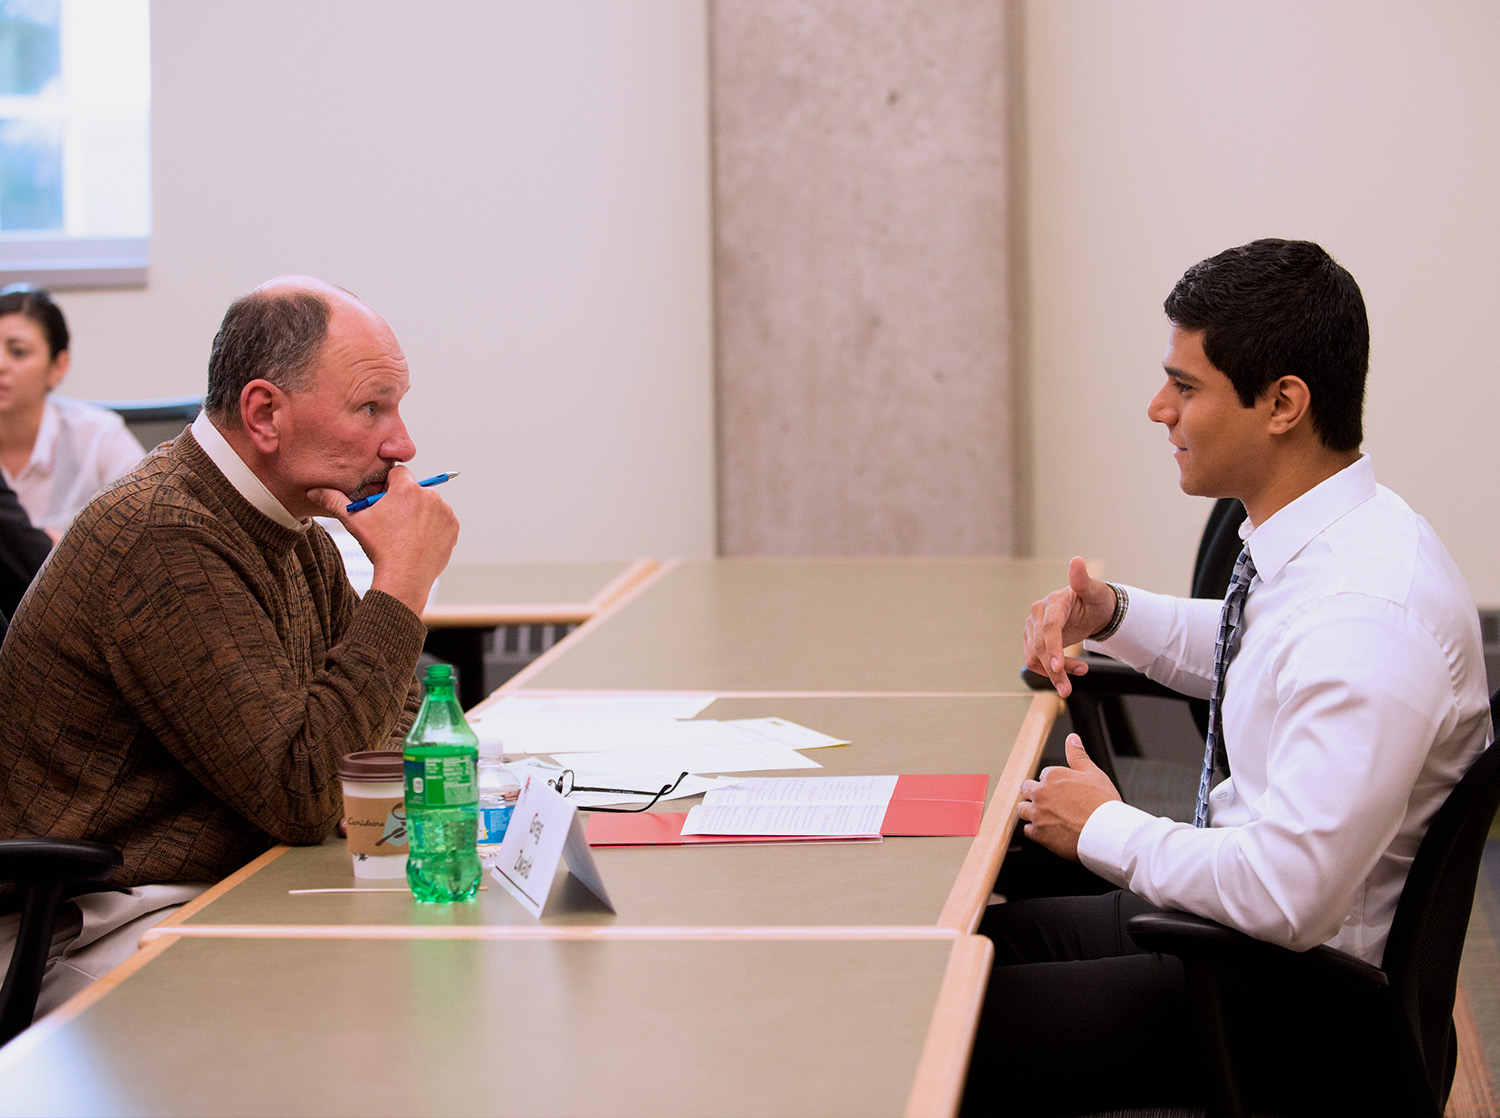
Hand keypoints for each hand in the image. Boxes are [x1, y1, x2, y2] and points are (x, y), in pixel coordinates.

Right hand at [308, 465, 458, 614]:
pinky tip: (420, 540)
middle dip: (405, 501)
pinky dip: (434, 527)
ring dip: (421, 513)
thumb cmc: (379, 548)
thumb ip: (334, 501)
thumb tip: (314, 492)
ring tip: (406, 533)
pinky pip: (442, 521)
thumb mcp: (354, 522)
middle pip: (415, 490)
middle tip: (393, 522)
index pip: (399, 473)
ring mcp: (444, 511)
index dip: (390, 486)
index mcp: (406, 488)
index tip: (384, 501)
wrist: (404, 576)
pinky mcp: (453, 527)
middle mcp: (430, 495)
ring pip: (430, 505)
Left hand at [1015, 734, 1121, 860]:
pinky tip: (1048, 831)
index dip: (1053, 783)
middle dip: (1034, 794)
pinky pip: (1027, 830)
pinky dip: (1035, 830)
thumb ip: (1078, 755)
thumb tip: (1072, 739)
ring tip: (1046, 816)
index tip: (1062, 791)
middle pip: (1026, 789)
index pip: (1043, 775)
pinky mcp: (1039, 833)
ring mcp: (1038, 814)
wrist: (1107, 833)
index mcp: (1053, 776)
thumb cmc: (1103, 805)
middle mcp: (1041, 793)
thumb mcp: (1093, 773)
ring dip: (1030, 811)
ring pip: (1021, 809)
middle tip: (1049, 802)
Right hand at [1022, 556, 1117, 696]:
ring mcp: (1033, 628)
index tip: (1059, 668)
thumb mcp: (1096, 591)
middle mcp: (1038, 614)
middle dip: (1055, 670)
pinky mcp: (1032, 640)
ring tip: (1081, 672)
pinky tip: (1071, 670)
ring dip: (1055, 673)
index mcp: (1053, 602)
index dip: (1053, 648)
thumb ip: (1083, 580)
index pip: (1049, 628)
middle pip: (1039, 648)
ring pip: (1034, 657)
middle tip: (1069, 689)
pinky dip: (1052, 671)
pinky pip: (1036, 661)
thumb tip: (1077, 561)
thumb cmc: (1096, 600)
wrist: (1093, 609)